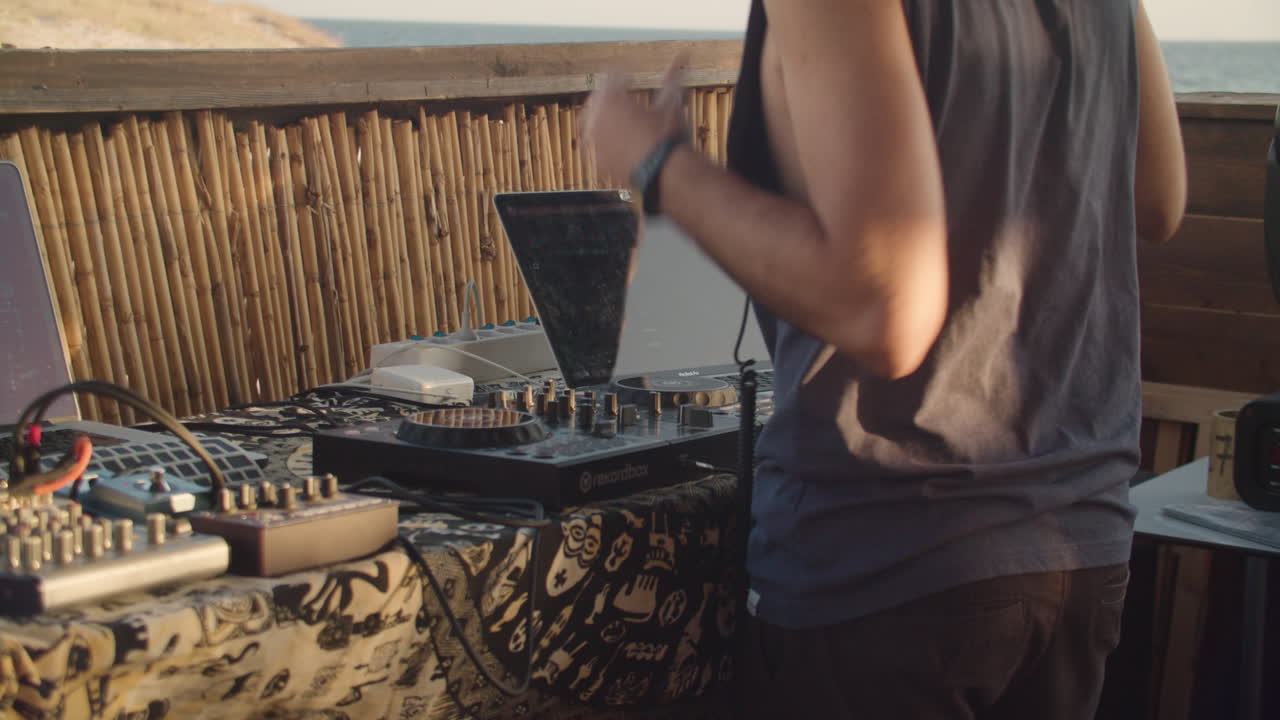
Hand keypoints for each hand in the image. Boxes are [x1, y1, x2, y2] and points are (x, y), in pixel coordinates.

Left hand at [583, 55, 689, 185]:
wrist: (664, 174)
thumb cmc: (667, 136)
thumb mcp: (670, 103)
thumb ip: (672, 77)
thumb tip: (683, 54)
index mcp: (610, 98)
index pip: (611, 77)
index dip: (624, 74)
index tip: (632, 74)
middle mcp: (595, 118)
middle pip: (597, 99)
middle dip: (610, 95)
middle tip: (623, 94)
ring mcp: (592, 142)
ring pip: (593, 123)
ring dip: (605, 118)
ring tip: (621, 120)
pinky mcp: (596, 162)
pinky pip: (595, 146)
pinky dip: (605, 141)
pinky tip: (620, 142)